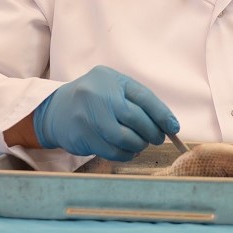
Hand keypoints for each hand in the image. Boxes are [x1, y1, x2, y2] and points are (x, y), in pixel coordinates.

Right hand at [32, 65, 179, 160]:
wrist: (58, 109)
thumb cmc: (94, 97)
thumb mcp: (113, 87)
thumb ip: (136, 100)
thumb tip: (165, 123)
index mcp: (111, 78)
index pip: (143, 97)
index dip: (161, 114)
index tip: (174, 128)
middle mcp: (98, 94)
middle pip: (135, 118)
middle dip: (151, 132)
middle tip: (157, 138)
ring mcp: (88, 115)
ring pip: (124, 138)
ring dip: (138, 145)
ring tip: (140, 144)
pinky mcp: (82, 136)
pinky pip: (111, 151)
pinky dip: (125, 154)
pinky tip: (128, 151)